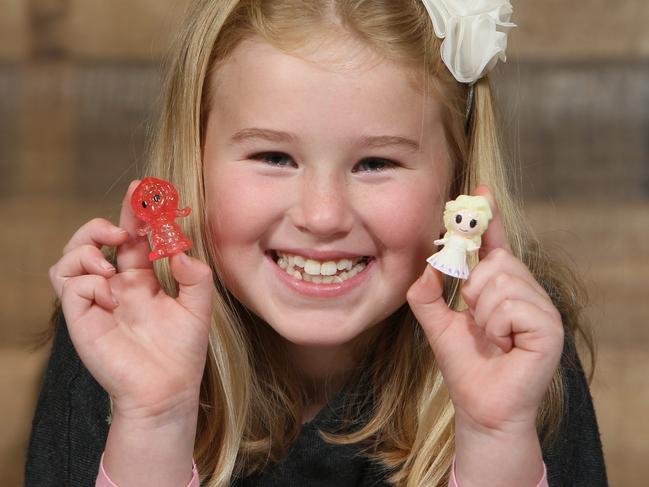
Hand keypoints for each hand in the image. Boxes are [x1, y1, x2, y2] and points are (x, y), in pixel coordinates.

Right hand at [49, 180, 214, 421]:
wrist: (167, 391)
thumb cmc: (182, 352)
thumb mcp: (198, 307)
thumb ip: (195, 275)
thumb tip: (180, 249)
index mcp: (142, 280)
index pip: (131, 238)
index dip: (134, 213)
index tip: (143, 189)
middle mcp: (115, 285)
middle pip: (93, 240)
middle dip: (102, 223)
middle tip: (122, 226)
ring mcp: (97, 301)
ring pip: (70, 258)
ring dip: (86, 248)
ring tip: (111, 260)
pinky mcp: (82, 317)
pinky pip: (69, 285)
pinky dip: (87, 280)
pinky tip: (110, 294)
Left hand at [407, 185, 563, 434]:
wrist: (481, 406)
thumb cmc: (466, 366)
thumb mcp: (437, 324)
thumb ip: (427, 295)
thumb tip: (426, 266)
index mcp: (502, 288)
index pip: (495, 245)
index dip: (487, 219)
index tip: (478, 191)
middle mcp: (525, 292)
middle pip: (497, 262)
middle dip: (473, 290)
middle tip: (475, 319)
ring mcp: (541, 308)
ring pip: (502, 281)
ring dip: (483, 313)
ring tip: (491, 337)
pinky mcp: (549, 327)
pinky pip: (512, 305)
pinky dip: (497, 326)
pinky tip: (504, 344)